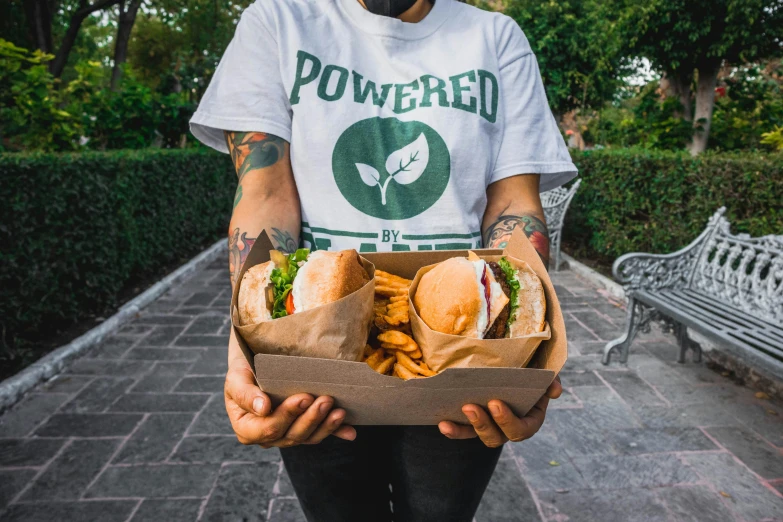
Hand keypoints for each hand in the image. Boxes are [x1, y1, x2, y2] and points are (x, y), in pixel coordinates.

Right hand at [224, 331, 355, 447]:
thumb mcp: (236, 378)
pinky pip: (320, 434)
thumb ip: (246, 394)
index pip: (268, 428)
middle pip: (291, 435)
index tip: (303, 398)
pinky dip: (336, 432)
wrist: (255, 367)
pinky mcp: (304, 429)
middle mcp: (267, 437)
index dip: (287, 415)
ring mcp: (286, 434)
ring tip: (339, 411)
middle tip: (324, 399)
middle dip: (310, 418)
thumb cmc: (243, 371)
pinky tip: (351, 433)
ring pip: (307, 437)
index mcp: (247, 428)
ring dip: (325, 426)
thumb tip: (263, 408)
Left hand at [438, 376, 561, 447]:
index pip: (521, 429)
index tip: (494, 403)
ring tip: (449, 419)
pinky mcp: (473, 424)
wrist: (514, 370)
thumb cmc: (531, 372)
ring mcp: (490, 427)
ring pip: (477, 435)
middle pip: (496, 437)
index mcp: (530, 420)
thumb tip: (554, 390)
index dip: (507, 421)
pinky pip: (463, 431)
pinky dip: (453, 429)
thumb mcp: (542, 374)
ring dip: (464, 429)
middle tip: (470, 406)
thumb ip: (550, 380)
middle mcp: (509, 429)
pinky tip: (442, 422)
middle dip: (482, 424)